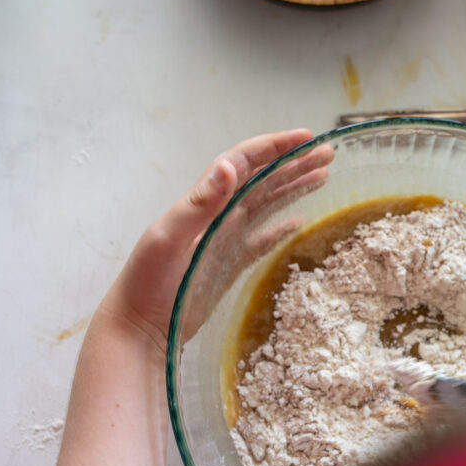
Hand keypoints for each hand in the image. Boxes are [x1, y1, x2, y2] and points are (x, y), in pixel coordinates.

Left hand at [98, 129, 333, 355]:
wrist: (138, 326)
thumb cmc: (148, 282)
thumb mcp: (169, 238)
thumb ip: (199, 203)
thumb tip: (228, 166)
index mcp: (205, 201)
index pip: (245, 162)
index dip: (275, 147)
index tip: (306, 139)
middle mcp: (217, 213)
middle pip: (262, 178)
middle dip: (294, 162)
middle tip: (328, 153)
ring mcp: (225, 237)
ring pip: (266, 203)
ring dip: (292, 187)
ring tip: (323, 176)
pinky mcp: (229, 262)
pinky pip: (262, 238)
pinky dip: (281, 227)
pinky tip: (299, 221)